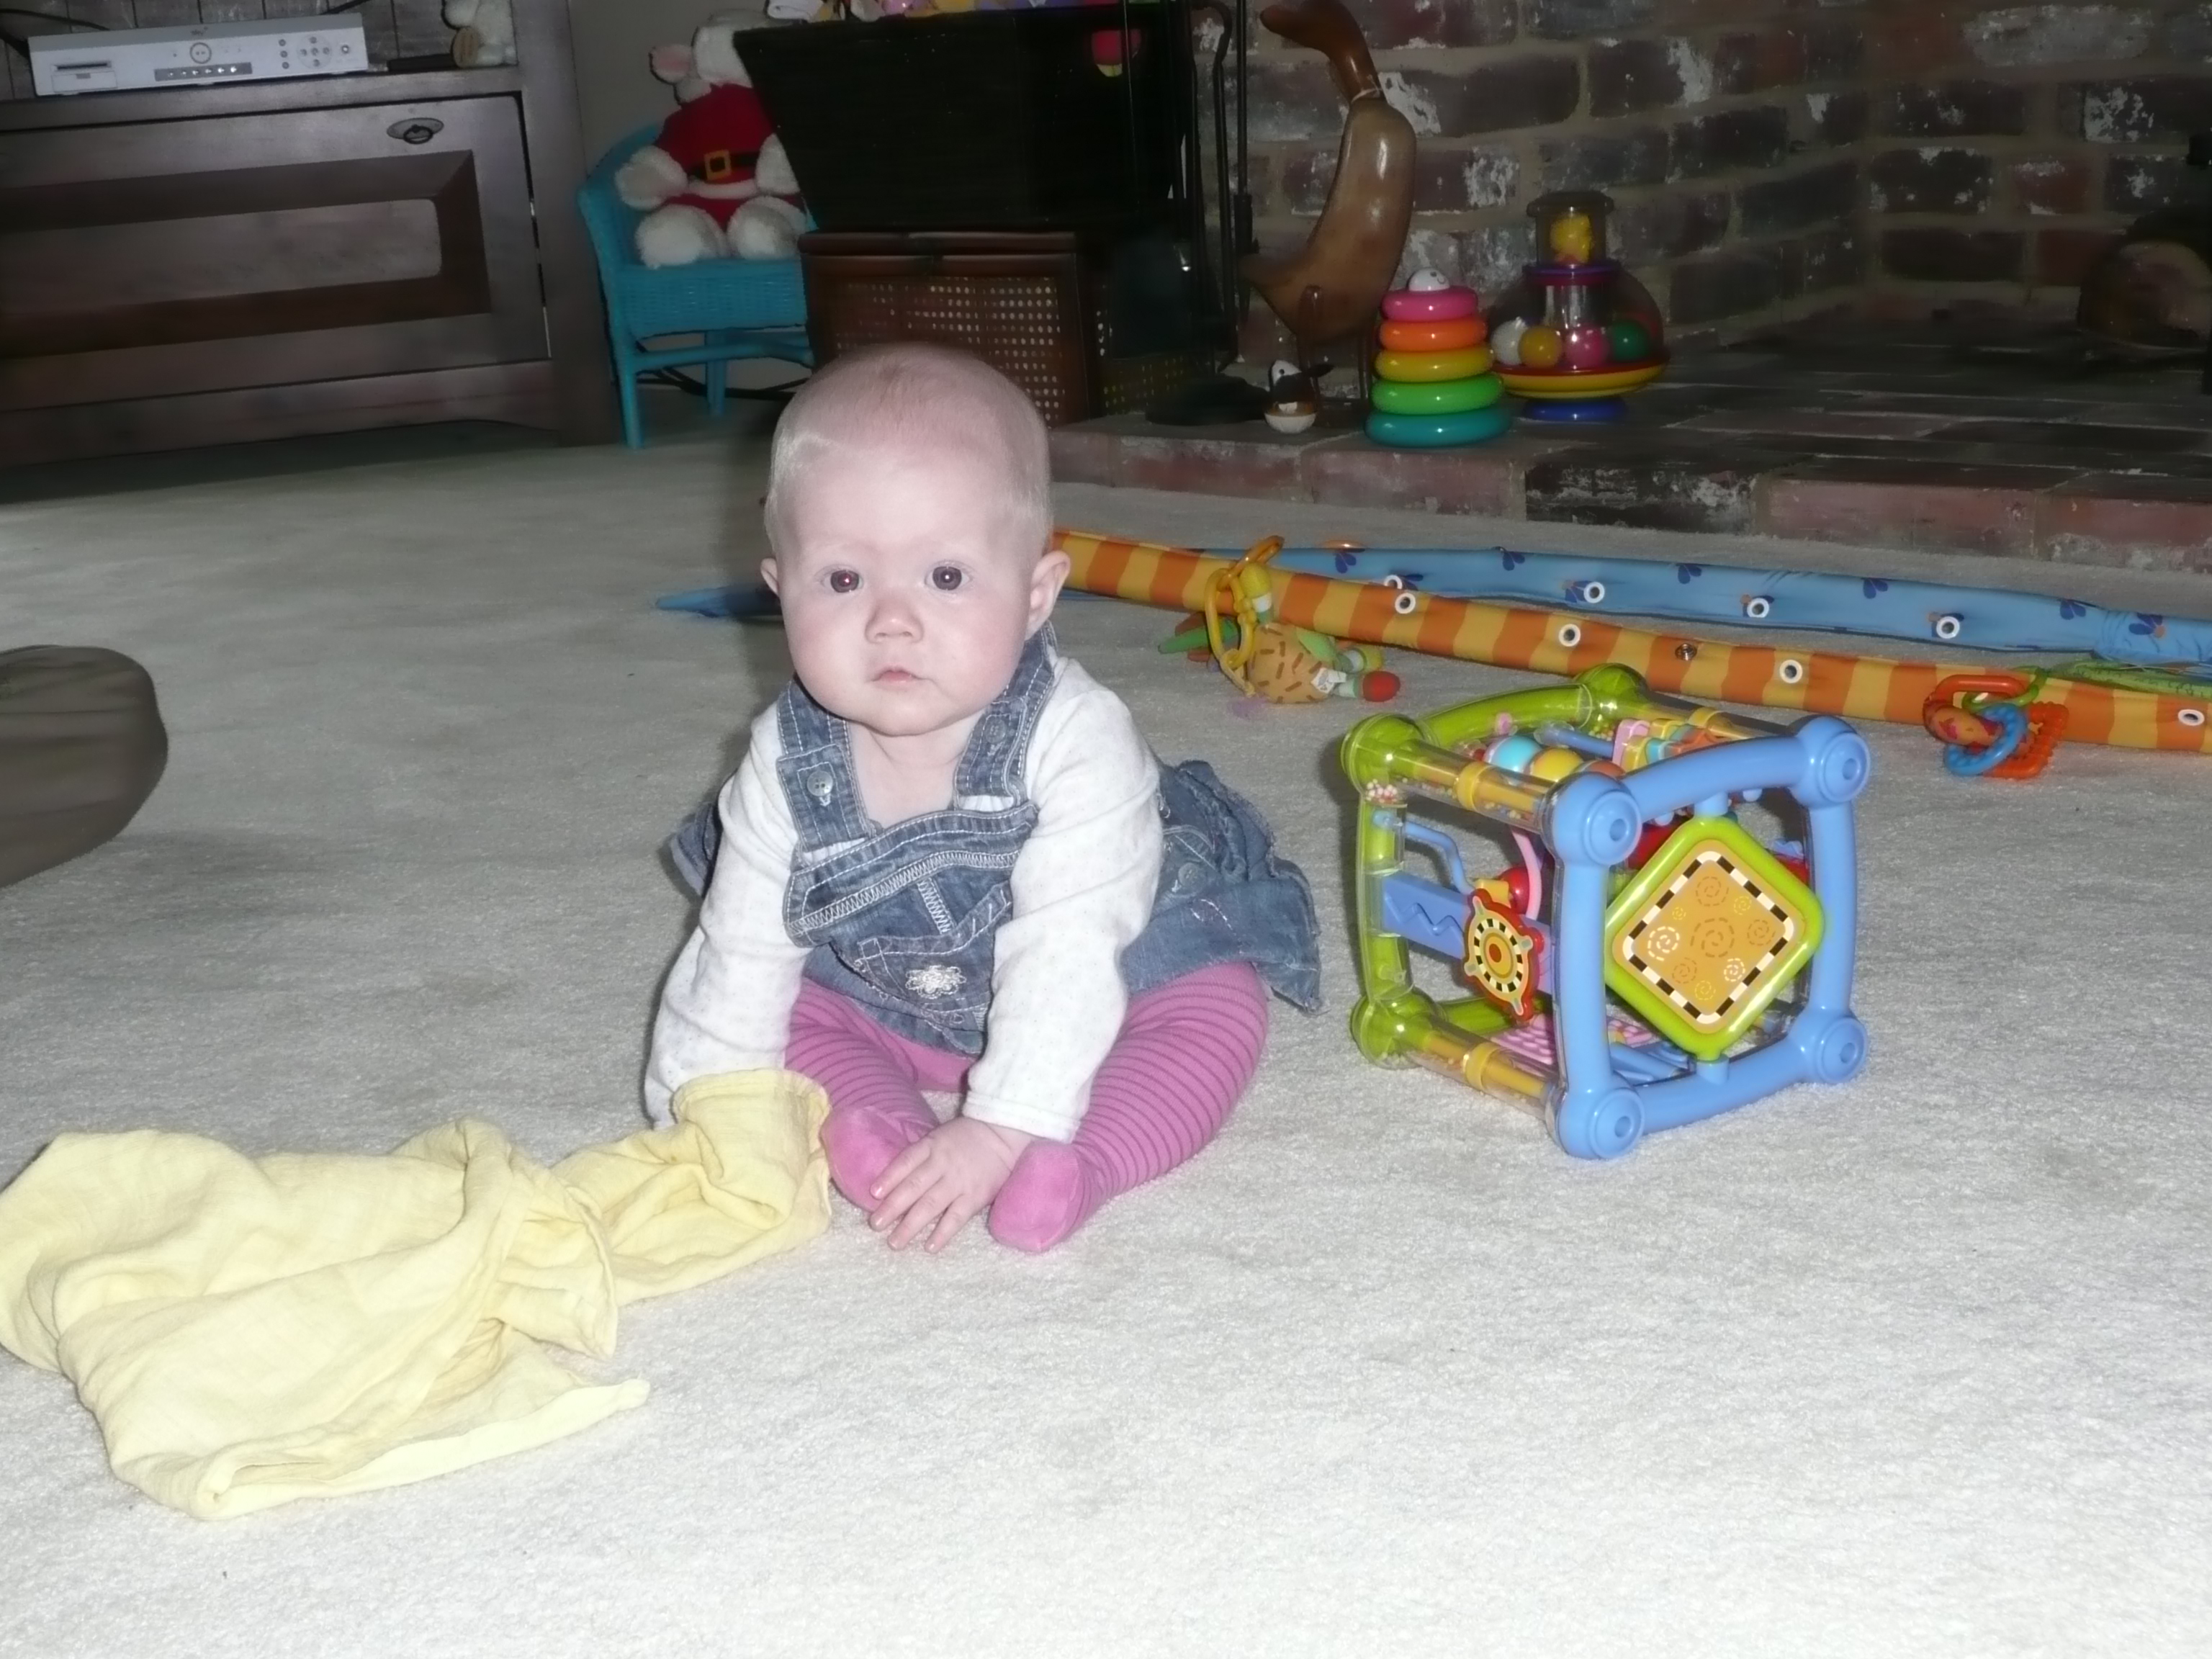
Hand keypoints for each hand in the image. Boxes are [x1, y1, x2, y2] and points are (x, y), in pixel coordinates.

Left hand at [867, 1117, 1034, 1251]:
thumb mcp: (940, 1136)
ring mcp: (959, 1182)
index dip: (889, 1177)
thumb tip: (894, 1179)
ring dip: (910, 1225)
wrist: (1004, 1134)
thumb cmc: (967, 1137)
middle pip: (913, 1187)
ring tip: (894, 1242)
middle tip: (875, 1225)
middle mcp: (942, 1164)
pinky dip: (942, 1233)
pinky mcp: (975, 1196)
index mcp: (932, 1146)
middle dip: (892, 1207)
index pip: (906, 1162)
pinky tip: (929, 1246)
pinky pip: (956, 1218)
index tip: (873, 1194)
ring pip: (930, 1205)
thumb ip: (921, 1155)